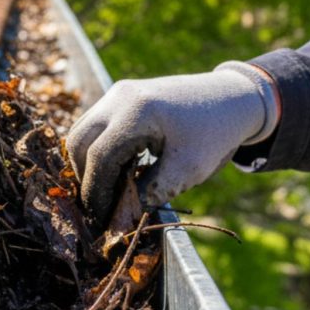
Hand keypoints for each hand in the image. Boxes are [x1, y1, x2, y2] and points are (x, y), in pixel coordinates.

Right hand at [66, 62, 279, 222]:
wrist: (230, 97)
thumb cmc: (214, 133)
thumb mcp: (190, 169)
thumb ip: (154, 191)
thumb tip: (124, 212)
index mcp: (136, 112)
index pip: (98, 156)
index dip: (95, 190)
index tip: (102, 216)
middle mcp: (119, 97)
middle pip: (78, 141)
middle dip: (84, 176)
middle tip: (99, 205)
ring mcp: (117, 92)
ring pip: (82, 130)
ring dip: (88, 162)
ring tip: (108, 189)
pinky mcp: (121, 95)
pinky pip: (95, 124)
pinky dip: (97, 148)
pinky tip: (116, 169)